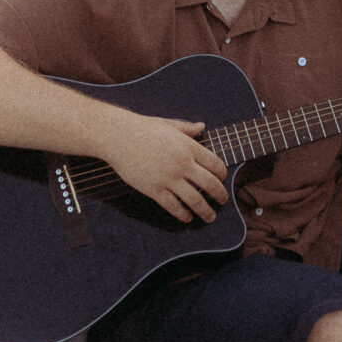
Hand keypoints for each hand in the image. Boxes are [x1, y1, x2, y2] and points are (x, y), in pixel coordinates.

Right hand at [109, 114, 229, 222]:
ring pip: (195, 200)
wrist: (118, 137)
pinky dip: (183, 214)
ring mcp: (168, 178)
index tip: (222, 180)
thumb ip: (187, 128)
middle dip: (220, 195)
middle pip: (210, 184)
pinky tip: (187, 217)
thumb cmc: (143, 129)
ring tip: (210, 216)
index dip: (222, 174)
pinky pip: (174, 206)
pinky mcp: (154, 189)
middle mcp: (182, 163)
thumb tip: (202, 126)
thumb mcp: (168, 125)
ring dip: (205, 211)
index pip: (215, 164)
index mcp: (188, 146)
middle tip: (223, 201)